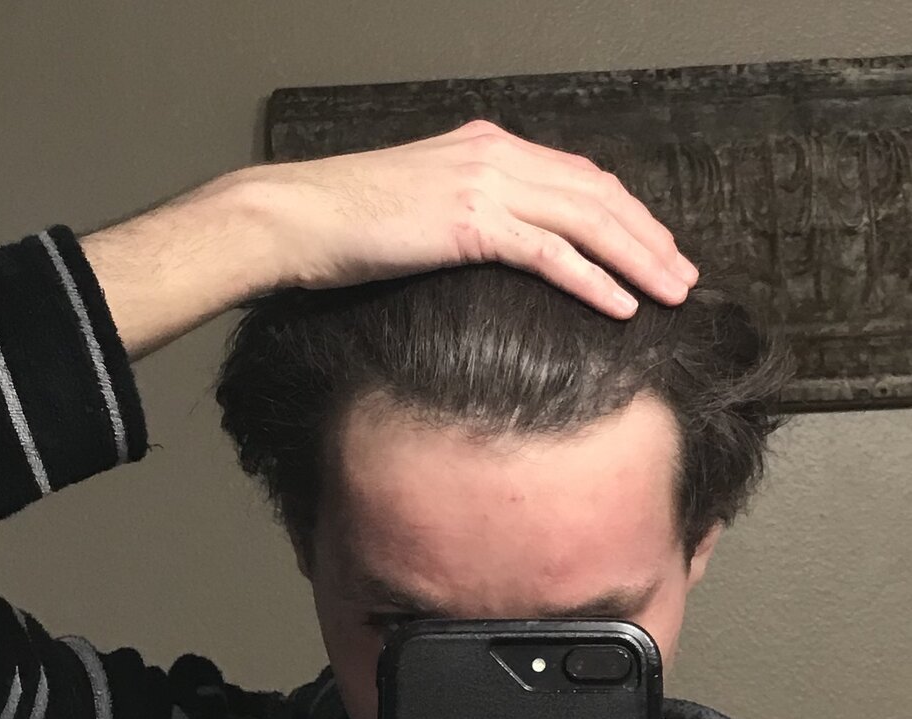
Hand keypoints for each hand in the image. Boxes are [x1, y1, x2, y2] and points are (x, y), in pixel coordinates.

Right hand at [85, 120, 695, 358]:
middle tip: (683, 276)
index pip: (580, 178)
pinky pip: (549, 254)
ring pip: (586, 221)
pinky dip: (591, 280)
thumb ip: (474, 210)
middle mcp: (498, 156)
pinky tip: (621, 307)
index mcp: (491, 148)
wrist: (298, 217)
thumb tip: (505, 243)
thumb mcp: (424, 203)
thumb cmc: (350, 219)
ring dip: (636, 260)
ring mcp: (485, 187)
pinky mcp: (469, 223)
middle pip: (598, 196)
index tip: (656, 247)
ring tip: (670, 294)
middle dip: (649, 238)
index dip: (627, 214)